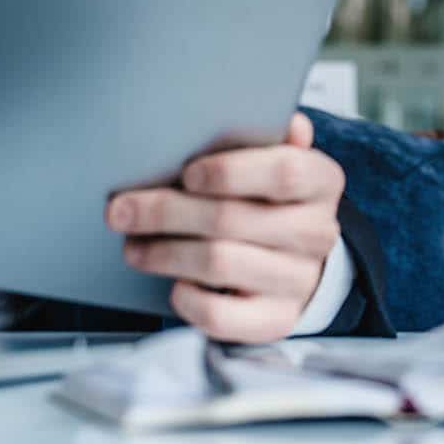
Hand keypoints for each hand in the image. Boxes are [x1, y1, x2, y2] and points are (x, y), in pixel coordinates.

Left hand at [107, 111, 344, 342]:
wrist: (297, 262)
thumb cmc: (274, 203)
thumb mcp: (278, 161)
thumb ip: (272, 139)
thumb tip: (289, 123)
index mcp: (321, 182)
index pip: (284, 171)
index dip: (230, 171)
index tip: (187, 173)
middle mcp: (316, 232)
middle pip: (233, 219)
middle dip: (166, 212)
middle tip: (122, 210)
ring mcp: (297, 280)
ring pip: (219, 264)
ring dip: (164, 253)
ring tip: (134, 245)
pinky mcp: (276, 321)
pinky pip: (222, 315)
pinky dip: (187, 298)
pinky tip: (172, 283)